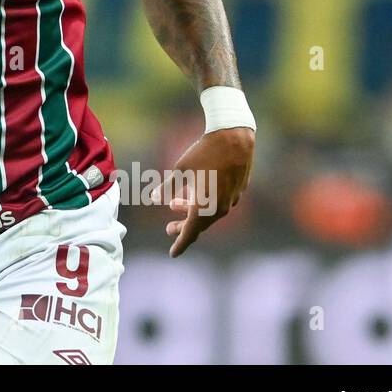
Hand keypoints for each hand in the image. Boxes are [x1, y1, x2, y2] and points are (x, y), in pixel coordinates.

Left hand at [149, 126, 253, 256]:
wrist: (234, 138)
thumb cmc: (204, 153)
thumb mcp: (180, 170)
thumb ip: (168, 187)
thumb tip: (154, 199)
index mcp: (204, 207)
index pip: (190, 233)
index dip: (180, 244)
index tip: (172, 254)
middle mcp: (220, 208)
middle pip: (199, 224)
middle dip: (183, 227)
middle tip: (169, 228)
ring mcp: (231, 199)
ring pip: (210, 212)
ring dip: (192, 211)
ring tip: (175, 205)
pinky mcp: (238, 190)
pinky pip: (219, 202)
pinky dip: (205, 202)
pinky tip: (195, 192)